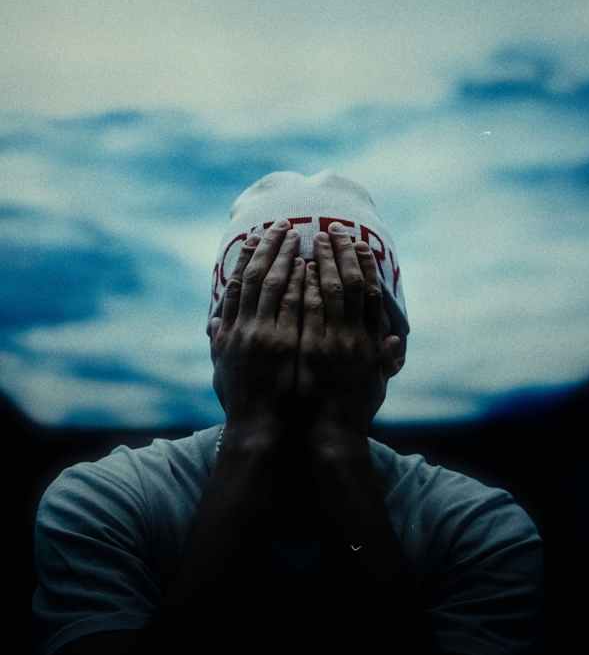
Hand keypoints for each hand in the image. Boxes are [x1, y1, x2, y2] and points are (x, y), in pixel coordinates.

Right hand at [209, 219, 304, 434]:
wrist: (259, 430)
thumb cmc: (242, 401)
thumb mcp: (222, 369)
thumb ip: (219, 342)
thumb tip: (213, 322)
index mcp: (227, 332)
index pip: (235, 284)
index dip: (245, 257)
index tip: (254, 236)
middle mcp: (242, 329)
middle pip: (255, 277)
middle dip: (268, 248)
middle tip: (281, 224)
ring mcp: (264, 336)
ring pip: (275, 285)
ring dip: (286, 257)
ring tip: (298, 235)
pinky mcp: (286, 345)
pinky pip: (295, 305)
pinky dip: (300, 282)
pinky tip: (309, 264)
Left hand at [295, 222, 403, 449]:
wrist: (329, 436)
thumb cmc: (353, 410)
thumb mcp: (375, 384)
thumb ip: (383, 359)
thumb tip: (394, 341)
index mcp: (371, 342)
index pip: (371, 293)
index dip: (365, 265)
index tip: (358, 242)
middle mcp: (354, 337)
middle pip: (349, 284)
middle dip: (340, 253)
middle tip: (331, 228)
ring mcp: (328, 341)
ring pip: (325, 291)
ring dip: (319, 261)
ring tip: (309, 238)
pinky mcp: (305, 348)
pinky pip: (302, 309)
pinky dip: (300, 285)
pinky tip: (294, 266)